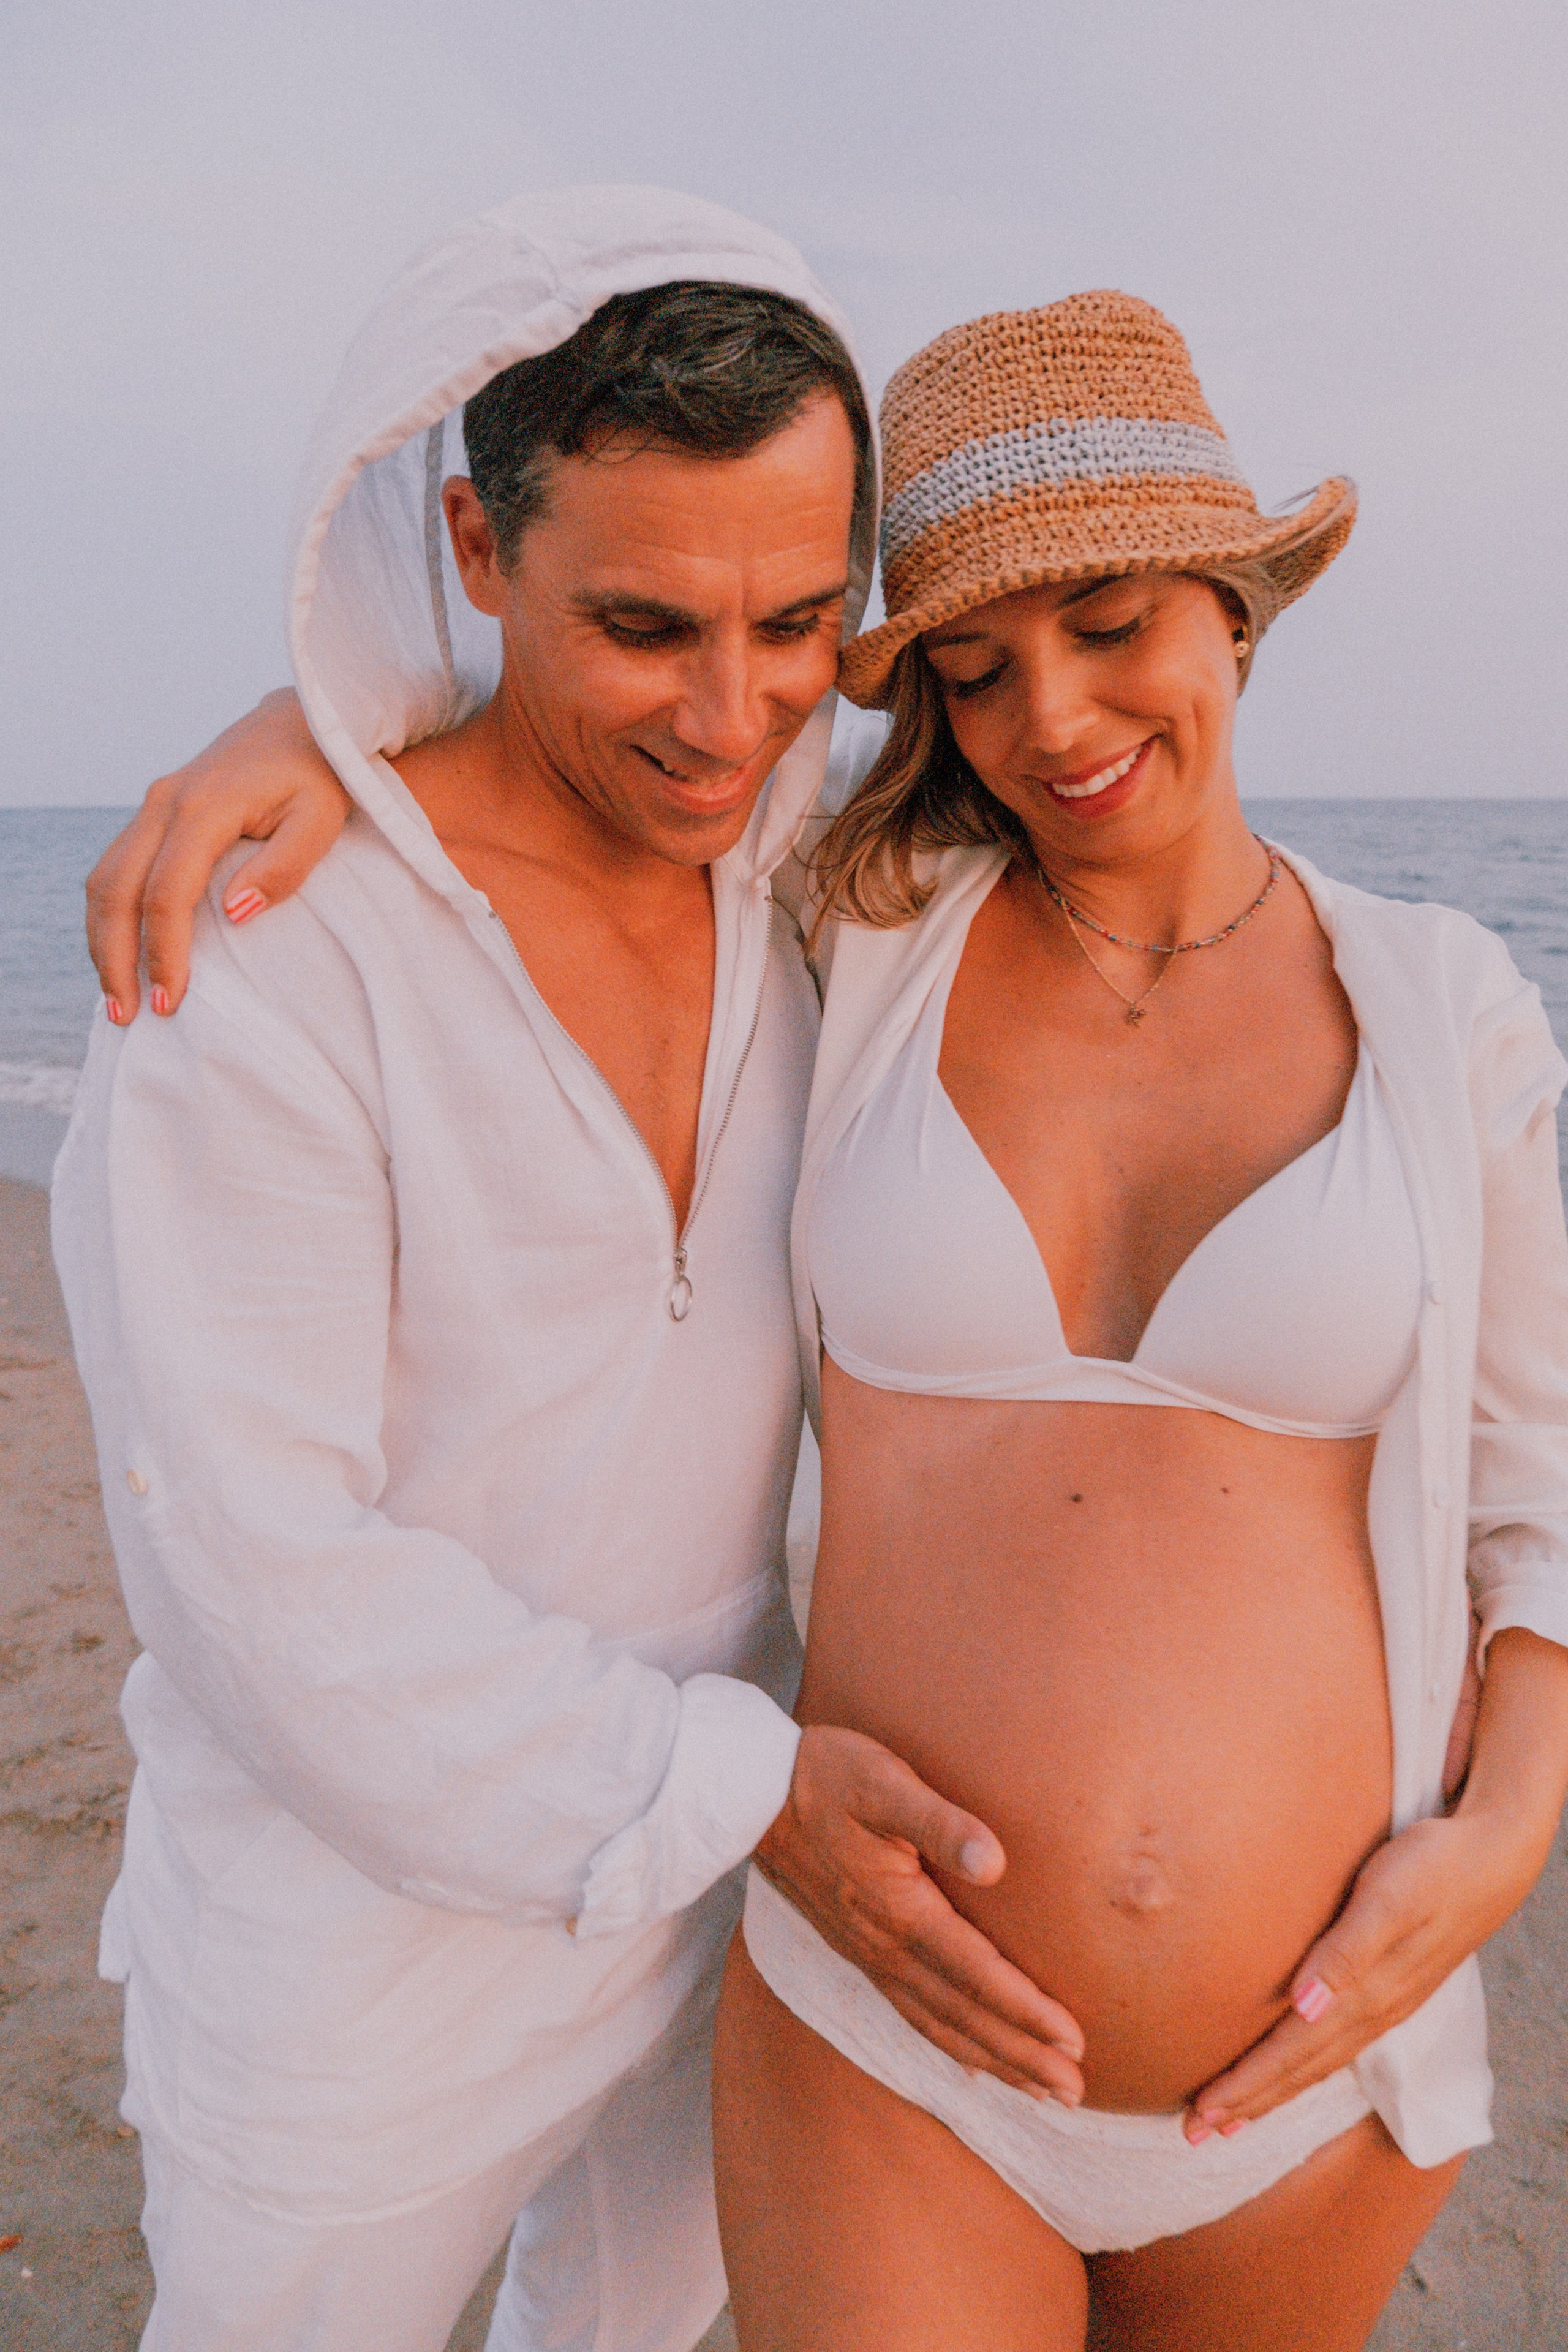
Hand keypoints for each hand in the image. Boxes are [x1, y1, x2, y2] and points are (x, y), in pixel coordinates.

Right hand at [87, 690, 349, 1021]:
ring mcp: (153, 805)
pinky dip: (109, 915)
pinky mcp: (153, 813)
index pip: (168, 892)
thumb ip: (283, 867)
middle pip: (117, 889)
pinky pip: (114, 868)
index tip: (172, 1000)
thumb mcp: (320, 820)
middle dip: (116, 957)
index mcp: (205, 807)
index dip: (164, 951)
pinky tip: (121, 953)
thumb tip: (235, 913)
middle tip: (127, 1015)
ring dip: (103, 940)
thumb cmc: (320, 776)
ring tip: (117, 997)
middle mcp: (165, 803)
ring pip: (104, 879)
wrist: (299, 724)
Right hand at [754, 1723, 1085, 2103]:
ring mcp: (869, 1954)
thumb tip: (995, 1863)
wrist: (752, 1793)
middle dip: (1022, 2057)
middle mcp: (885, 1947)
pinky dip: (947, 2045)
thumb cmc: (827, 1776)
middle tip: (1073, 2095)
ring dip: (993, 2061)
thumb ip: (941, 1822)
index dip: (1027, 2012)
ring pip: (939, 2025)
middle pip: (964, 2017)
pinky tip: (969, 2063)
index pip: (977, 1976)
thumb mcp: (885, 1783)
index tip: (1075, 2043)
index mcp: (901, 1911)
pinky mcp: (858, 1949)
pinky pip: (911, 2013)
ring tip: (1039, 2093)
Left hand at [1185, 1808, 1537, 2143]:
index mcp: (1366, 1994)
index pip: (1292, 2052)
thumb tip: (1302, 2004)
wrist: (1490, 1857)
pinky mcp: (1390, 1991)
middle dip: (1247, 2102)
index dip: (1246, 2084)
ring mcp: (1385, 2005)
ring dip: (1272, 2092)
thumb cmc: (1430, 1866)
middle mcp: (1374, 2010)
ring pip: (1318, 2063)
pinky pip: (1335, 2046)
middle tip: (1194, 2132)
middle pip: (1300, 2070)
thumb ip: (1346, 1952)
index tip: (1202, 2112)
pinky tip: (1290, 2072)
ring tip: (1231, 2118)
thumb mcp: (1388, 1898)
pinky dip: (1303, 2068)